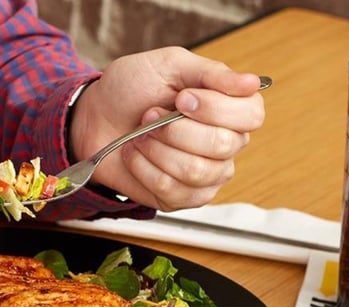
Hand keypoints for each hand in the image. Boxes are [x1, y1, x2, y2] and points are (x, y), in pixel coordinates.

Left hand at [68, 47, 264, 210]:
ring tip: (141, 135)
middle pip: (222, 145)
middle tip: (151, 115)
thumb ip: (212, 73)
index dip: (216, 108)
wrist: (95, 120)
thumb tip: (253, 83)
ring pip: (195, 170)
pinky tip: (136, 155)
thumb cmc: (132, 90)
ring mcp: (208, 175)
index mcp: (231, 108)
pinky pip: (172, 189)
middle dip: (175, 128)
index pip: (252, 115)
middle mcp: (227, 144)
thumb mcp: (169, 65)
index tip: (182, 98)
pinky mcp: (184, 198)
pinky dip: (144, 168)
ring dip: (157, 148)